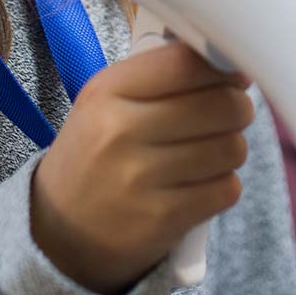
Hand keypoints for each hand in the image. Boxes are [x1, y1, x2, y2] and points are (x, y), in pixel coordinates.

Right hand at [31, 43, 253, 294]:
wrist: (58, 234)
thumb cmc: (95, 155)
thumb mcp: (106, 102)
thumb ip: (160, 74)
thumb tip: (230, 61)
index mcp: (107, 92)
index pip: (188, 64)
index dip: (224, 68)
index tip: (231, 77)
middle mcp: (120, 131)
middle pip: (222, 105)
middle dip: (237, 109)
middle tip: (227, 116)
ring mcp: (140, 179)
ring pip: (231, 148)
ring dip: (230, 150)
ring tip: (208, 154)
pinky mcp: (161, 220)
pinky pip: (226, 190)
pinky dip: (222, 187)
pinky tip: (199, 186)